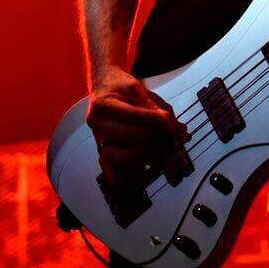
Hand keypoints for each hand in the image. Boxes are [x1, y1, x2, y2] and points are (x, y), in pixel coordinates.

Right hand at [86, 65, 188, 188]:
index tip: (169, 121)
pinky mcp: (103, 146)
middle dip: (152, 134)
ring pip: (122, 149)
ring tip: (162, 149)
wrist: (103, 85)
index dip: (153, 118)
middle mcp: (97, 122)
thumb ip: (153, 106)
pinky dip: (113, 172)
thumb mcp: (137, 88)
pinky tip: (116, 182)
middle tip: (170, 134)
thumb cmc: (121, 86)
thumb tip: (171, 124)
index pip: (132, 114)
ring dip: (145, 150)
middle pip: (129, 133)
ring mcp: (98, 136)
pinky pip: (108, 161)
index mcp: (103, 104)